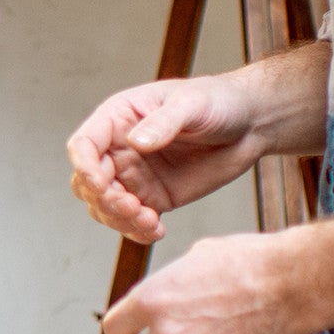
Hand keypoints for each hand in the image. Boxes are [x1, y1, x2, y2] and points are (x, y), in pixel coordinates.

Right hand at [67, 72, 266, 241]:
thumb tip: (135, 143)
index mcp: (118, 119)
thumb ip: (163, 123)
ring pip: (104, 208)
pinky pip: (133, 222)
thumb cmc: (217, 101)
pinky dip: (137, 232)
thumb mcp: (191, 104)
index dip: (85, 167)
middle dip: (103, 200)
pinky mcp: (154, 198)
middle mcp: (119, 149)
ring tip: (150, 221)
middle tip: (133, 207)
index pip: (83, 146)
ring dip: (119, 220)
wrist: (250, 124)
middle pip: (87, 183)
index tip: (102, 184)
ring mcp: (135, 176)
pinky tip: (157, 231)